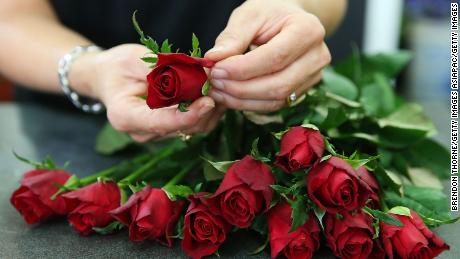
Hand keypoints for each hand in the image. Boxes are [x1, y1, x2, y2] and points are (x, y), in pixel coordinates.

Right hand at [71, 44, 224, 141]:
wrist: (108, 77)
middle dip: (204, 109)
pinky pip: (193, 126)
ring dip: (209, 111)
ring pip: (192, 129)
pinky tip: (213, 94)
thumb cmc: (118, 66)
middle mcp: (140, 132)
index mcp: (125, 116)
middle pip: (181, 128)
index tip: (208, 101)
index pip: (162, 122)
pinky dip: (206, 111)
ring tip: (218, 87)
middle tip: (218, 85)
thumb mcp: (136, 60)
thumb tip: (201, 72)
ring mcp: (154, 134)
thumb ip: (166, 69)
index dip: (188, 115)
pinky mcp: (167, 130)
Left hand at [205, 0, 330, 111]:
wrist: (287, 20)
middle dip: (241, 88)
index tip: (216, 70)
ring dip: (242, 100)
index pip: (275, 57)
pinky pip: (274, 105)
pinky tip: (229, 96)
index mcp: (308, 30)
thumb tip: (213, 60)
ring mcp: (313, 77)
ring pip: (276, 99)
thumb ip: (233, 37)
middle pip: (278, 84)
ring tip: (217, 91)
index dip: (243, 69)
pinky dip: (248, 103)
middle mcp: (317, 57)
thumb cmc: (269, 12)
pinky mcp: (301, 91)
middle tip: (213, 82)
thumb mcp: (249, 15)